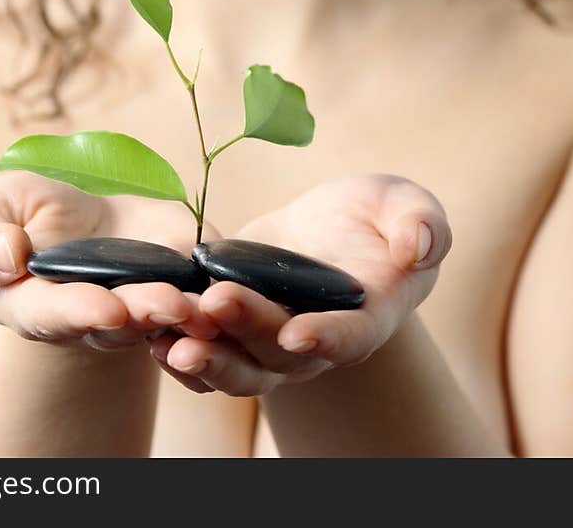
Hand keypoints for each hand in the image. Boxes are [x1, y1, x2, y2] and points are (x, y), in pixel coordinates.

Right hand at [0, 170, 222, 355]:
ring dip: (187, 314)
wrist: (65, 215)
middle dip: (144, 313)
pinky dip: (220, 299)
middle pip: (118, 324)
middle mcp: (90, 317)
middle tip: (169, 304)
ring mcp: (138, 303)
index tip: (104, 307)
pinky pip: (202, 298)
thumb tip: (6, 255)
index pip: (54, 316)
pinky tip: (237, 289)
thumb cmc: (11, 219)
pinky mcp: (178, 279)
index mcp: (33, 307)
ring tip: (205, 302)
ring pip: (165, 319)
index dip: (79, 314)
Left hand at [145, 174, 451, 395]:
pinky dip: (178, 352)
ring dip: (205, 358)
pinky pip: (208, 354)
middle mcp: (316, 342)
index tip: (300, 334)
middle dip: (245, 331)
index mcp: (366, 318)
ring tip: (171, 339)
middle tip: (214, 306)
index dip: (327, 339)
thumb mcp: (406, 205)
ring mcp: (272, 343)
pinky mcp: (235, 329)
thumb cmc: (381, 220)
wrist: (338, 231)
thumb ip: (422, 224)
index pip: (350, 339)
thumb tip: (420, 245)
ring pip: (238, 366)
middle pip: (279, 352)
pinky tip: (150, 335)